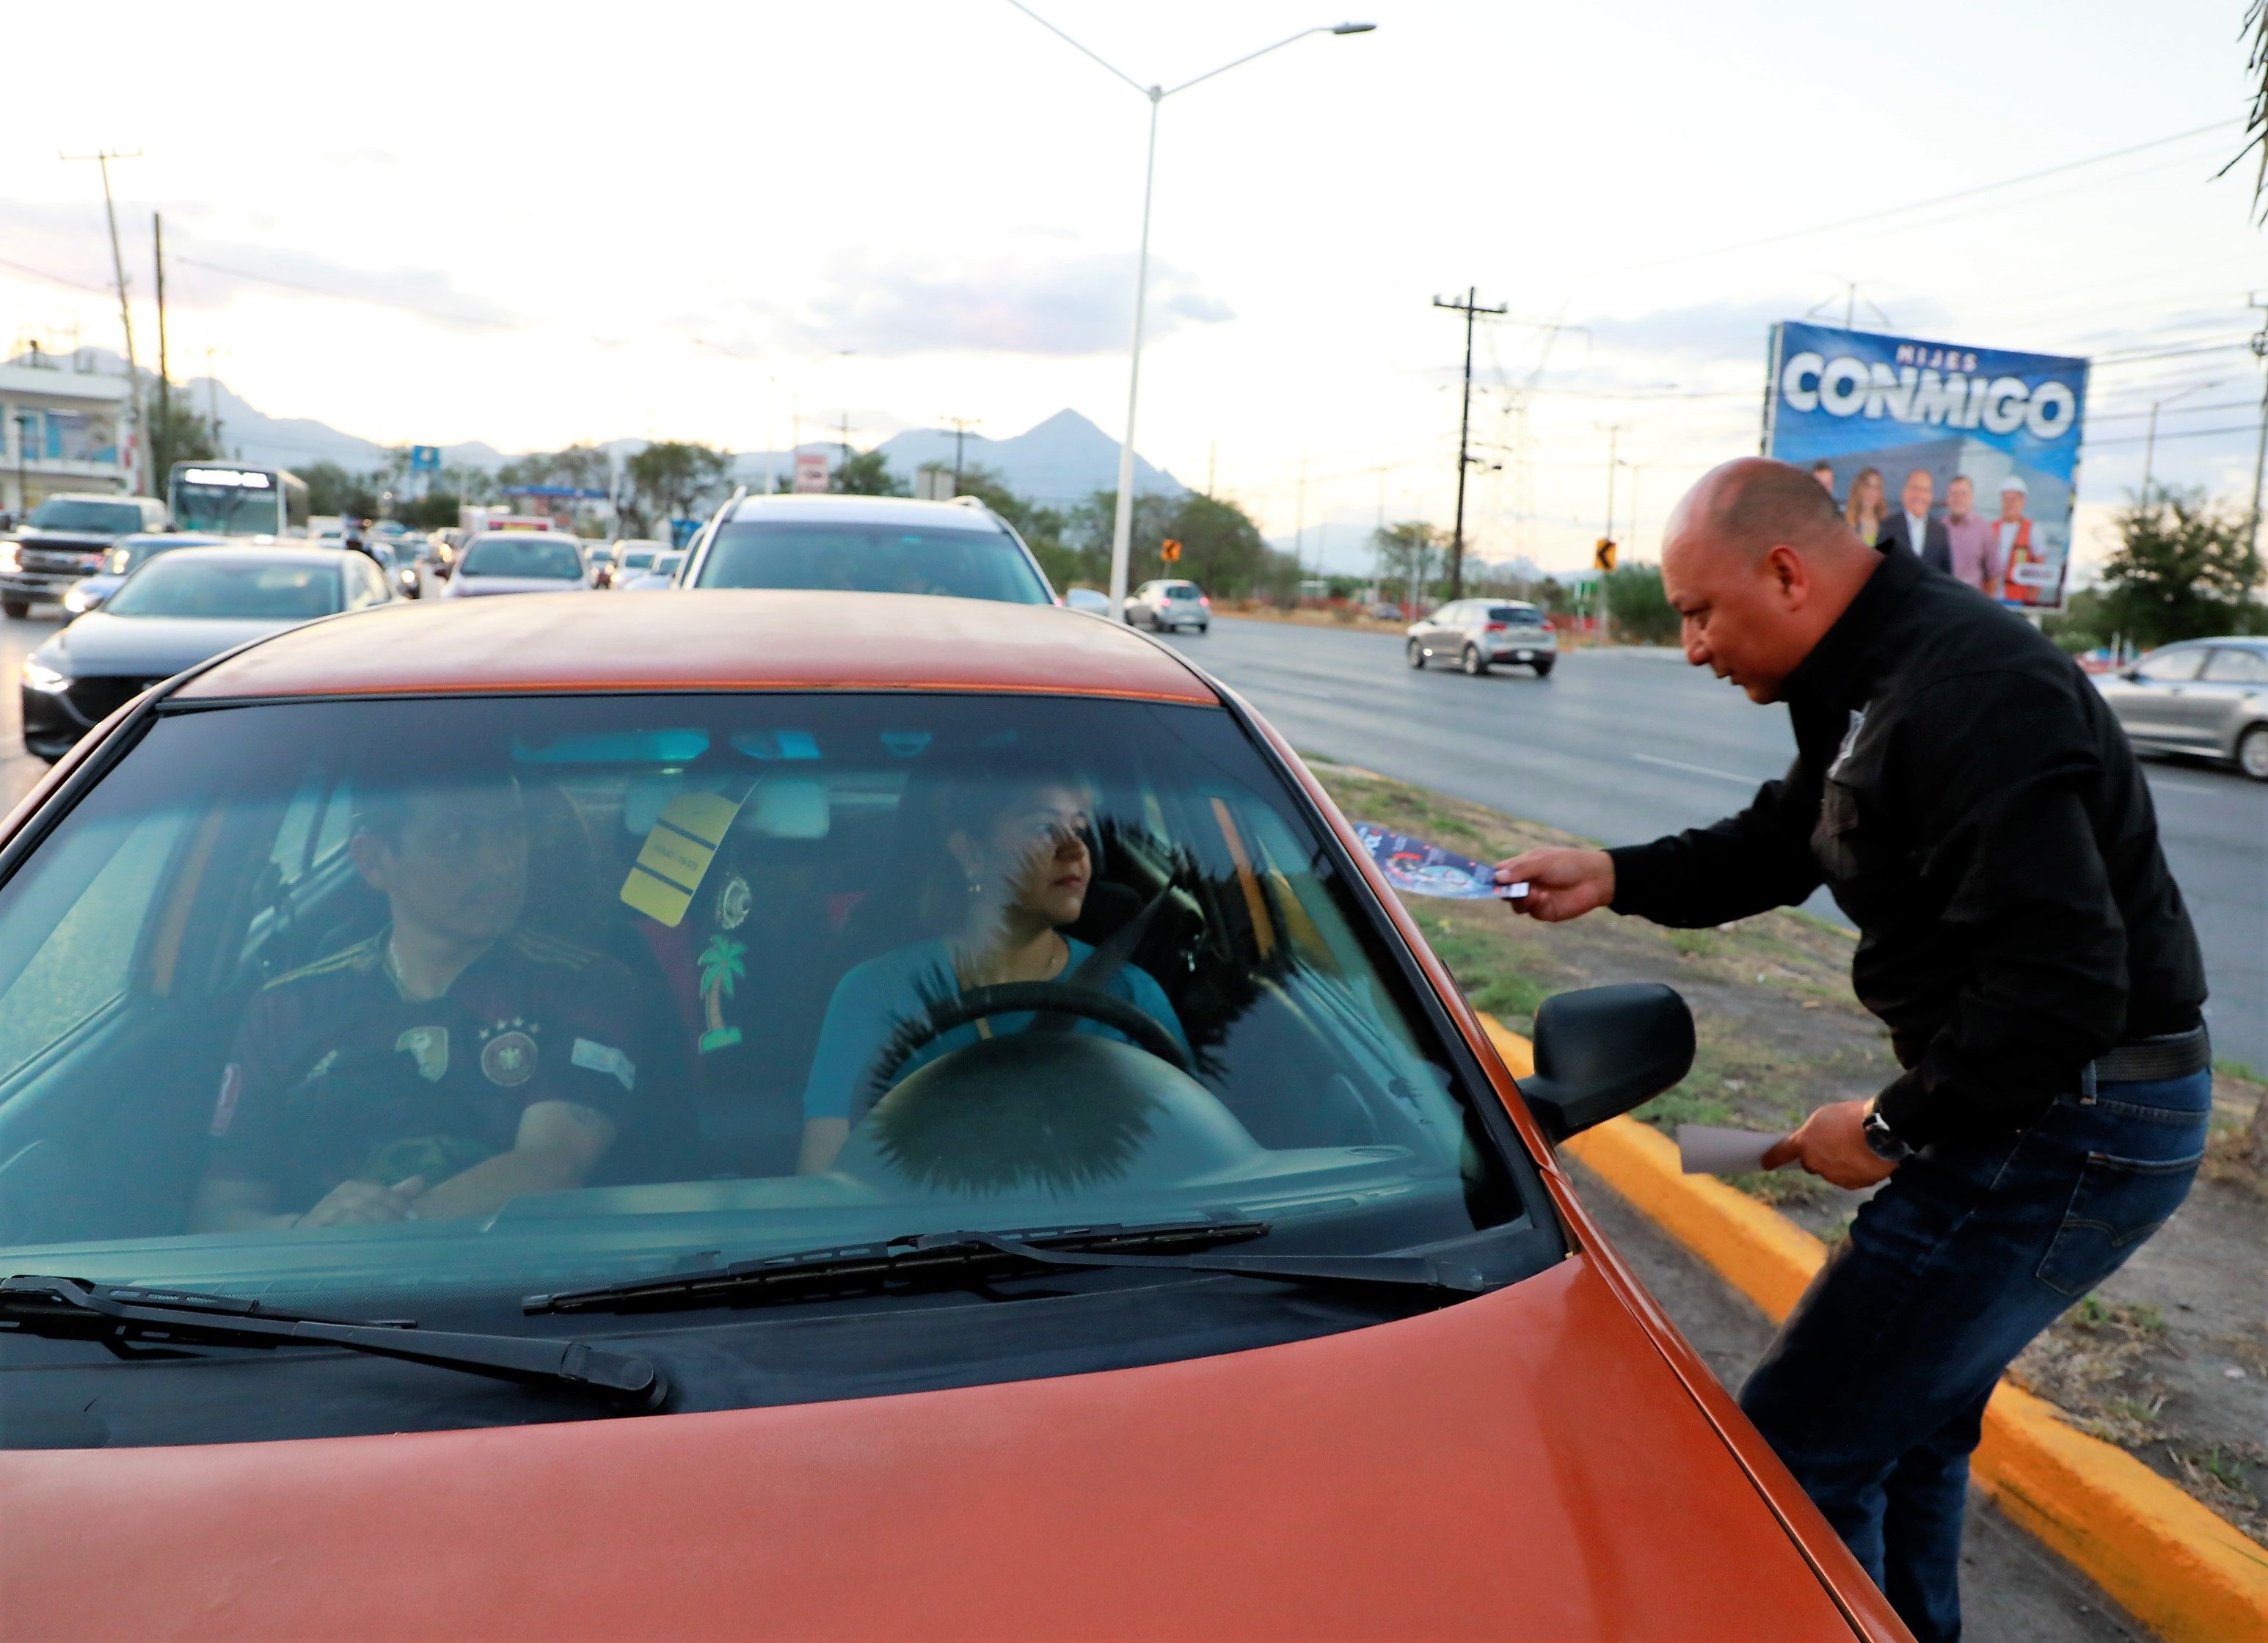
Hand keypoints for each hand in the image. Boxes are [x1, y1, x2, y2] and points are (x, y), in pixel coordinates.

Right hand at [297, 1176, 426, 1227]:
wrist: (306, 1233)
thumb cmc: (344, 1218)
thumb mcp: (370, 1204)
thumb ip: (394, 1195)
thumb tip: (419, 1180)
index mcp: (351, 1189)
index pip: (379, 1192)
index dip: (398, 1203)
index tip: (414, 1218)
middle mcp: (335, 1198)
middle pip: (366, 1204)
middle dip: (387, 1217)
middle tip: (402, 1231)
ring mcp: (321, 1214)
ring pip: (350, 1216)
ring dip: (372, 1227)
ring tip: (387, 1238)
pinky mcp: (312, 1231)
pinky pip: (333, 1231)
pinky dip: (350, 1235)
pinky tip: (365, 1243)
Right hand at [1494, 847, 1614, 922]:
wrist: (1595, 879)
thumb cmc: (1569, 863)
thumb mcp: (1543, 861)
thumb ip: (1520, 870)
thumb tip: (1497, 878)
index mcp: (1522, 866)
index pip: (1499, 872)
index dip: (1490, 876)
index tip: (1480, 881)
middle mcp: (1525, 882)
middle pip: (1503, 890)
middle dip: (1501, 891)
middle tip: (1503, 890)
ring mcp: (1533, 897)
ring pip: (1514, 904)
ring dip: (1520, 899)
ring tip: (1533, 892)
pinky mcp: (1543, 911)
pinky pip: (1530, 911)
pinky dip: (1534, 905)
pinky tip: (1545, 897)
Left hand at [1761, 1101, 1897, 1189]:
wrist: (1883, 1131)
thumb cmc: (1853, 1117)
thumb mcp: (1826, 1117)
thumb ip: (1815, 1134)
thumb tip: (1816, 1145)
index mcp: (1804, 1144)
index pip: (1782, 1153)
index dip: (1773, 1157)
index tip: (1765, 1163)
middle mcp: (1815, 1163)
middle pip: (1811, 1164)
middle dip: (1819, 1156)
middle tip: (1834, 1143)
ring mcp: (1834, 1176)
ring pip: (1832, 1172)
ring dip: (1839, 1163)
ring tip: (1856, 1146)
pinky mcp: (1853, 1185)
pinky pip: (1850, 1179)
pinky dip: (1855, 1170)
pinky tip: (1865, 1157)